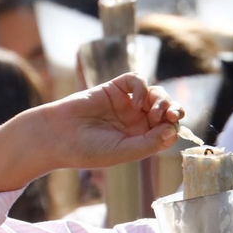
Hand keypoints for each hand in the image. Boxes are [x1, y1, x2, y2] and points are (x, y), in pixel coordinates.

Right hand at [44, 73, 183, 170]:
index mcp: (140, 139)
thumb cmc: (88, 150)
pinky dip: (141, 86)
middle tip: (169, 115)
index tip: (170, 129)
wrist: (58, 136)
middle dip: (173, 110)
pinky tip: (135, 100)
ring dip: (161, 99)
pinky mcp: (114, 88)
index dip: (174, 126)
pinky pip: (135, 80)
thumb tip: (173, 130)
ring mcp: (126, 103)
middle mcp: (136, 120)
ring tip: (153, 111)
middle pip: (165, 110)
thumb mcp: (123, 152)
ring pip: (154, 94)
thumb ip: (150, 143)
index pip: (167, 129)